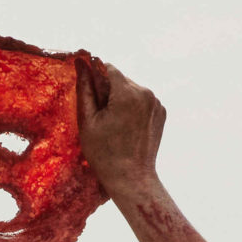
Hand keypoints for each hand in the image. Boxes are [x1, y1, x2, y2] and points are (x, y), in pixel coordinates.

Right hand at [79, 59, 165, 192]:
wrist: (132, 178)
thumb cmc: (104, 154)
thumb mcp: (88, 121)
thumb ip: (84, 89)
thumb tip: (80, 63)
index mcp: (128, 93)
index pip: (108, 68)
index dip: (95, 77)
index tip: (88, 93)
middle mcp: (146, 93)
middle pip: (120, 79)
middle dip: (108, 90)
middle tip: (100, 115)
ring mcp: (157, 103)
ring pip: (131, 89)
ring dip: (120, 98)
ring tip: (113, 123)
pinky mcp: (161, 112)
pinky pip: (142, 100)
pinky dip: (132, 107)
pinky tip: (125, 127)